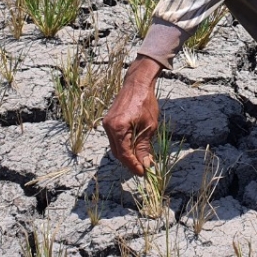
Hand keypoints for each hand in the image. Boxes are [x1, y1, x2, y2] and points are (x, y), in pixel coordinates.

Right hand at [101, 56, 162, 175]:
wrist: (137, 83)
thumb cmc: (145, 102)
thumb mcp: (149, 126)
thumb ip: (144, 146)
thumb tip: (145, 164)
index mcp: (118, 127)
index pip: (125, 154)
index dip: (133, 165)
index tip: (143, 173)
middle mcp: (109, 127)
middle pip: (118, 153)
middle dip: (130, 162)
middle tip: (143, 169)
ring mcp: (107, 124)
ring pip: (116, 147)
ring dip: (127, 155)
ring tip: (140, 160)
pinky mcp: (109, 122)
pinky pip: (115, 139)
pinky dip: (124, 146)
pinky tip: (134, 148)